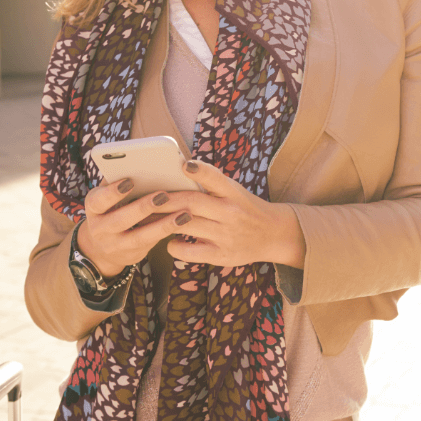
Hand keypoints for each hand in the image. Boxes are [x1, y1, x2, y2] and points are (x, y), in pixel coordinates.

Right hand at [78, 179, 191, 277]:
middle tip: (163, 195)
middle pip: (121, 220)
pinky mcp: (132, 256)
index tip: (130, 181)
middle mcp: (100, 229)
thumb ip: (117, 181)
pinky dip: (167, 232)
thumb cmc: (110, 208)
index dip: (113, 192)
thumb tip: (138, 163)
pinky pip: (151, 244)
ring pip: (140, 237)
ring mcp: (115, 246)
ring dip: (163, 225)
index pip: (99, 200)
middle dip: (143, 207)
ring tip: (184, 214)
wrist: (101, 247)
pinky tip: (183, 223)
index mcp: (93, 208)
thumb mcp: (106, 197)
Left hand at [159, 161, 305, 268]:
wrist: (273, 234)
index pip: (216, 178)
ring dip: (165, 220)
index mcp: (234, 193)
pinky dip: (176, 246)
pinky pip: (192, 252)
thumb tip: (178, 172)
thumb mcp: (235, 191)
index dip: (200, 170)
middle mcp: (231, 213)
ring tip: (149, 216)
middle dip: (167, 199)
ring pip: (189, 225)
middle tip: (147, 196)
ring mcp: (226, 235)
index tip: (183, 164)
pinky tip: (169, 241)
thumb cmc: (246, 207)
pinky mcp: (223, 256)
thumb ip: (212, 184)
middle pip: (193, 203)